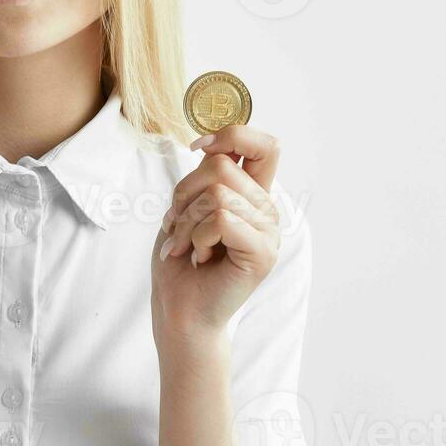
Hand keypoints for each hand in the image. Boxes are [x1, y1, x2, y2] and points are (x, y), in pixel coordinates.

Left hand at [151, 124, 281, 344]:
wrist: (179, 310)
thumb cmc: (180, 261)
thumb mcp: (187, 207)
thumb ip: (206, 178)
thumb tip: (210, 147)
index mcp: (251, 195)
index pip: (265, 145)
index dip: (233, 135)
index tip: (199, 149)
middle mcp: (266, 209)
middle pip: (222, 165)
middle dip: (184, 193)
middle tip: (177, 226)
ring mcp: (268, 231)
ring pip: (217, 193)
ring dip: (186, 222)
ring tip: (186, 247)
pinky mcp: (263, 252)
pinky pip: (221, 219)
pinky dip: (197, 237)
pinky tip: (199, 257)